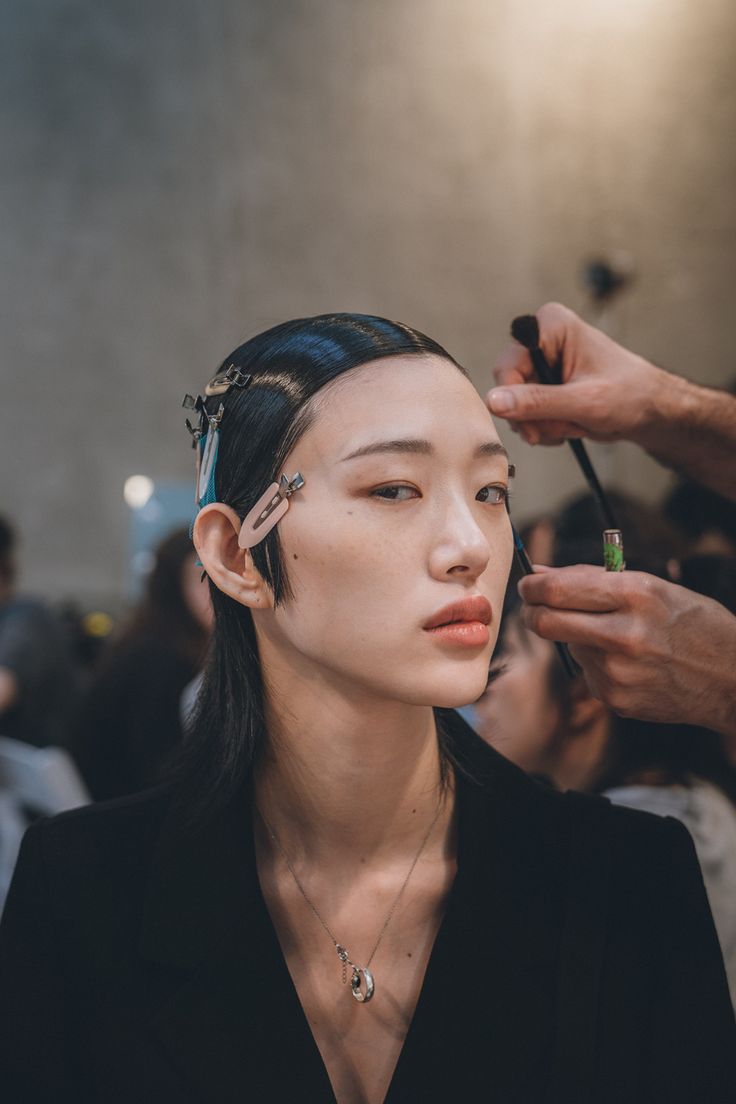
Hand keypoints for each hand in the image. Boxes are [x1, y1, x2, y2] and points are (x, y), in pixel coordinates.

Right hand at [487, 302, 667, 446]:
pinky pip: (524, 413)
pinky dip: (544, 427)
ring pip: (514, 405)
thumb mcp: (584, 401)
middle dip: (533, 416)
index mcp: (550, 326)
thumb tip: (493, 402)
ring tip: (572, 425)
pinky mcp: (543, 384)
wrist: (650, 410)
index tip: (533, 427)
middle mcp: (540, 340)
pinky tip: (568, 426)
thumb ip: (537, 402)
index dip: (514, 399)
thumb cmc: (631, 395)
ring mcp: (541, 364)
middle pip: (508, 387)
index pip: (507, 365)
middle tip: (559, 429)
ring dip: (540, 425)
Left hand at [518, 564, 735, 737]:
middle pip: (545, 623)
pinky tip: (630, 663)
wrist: (732, 678)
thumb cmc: (694, 623)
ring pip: (569, 646)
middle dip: (532, 612)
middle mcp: (624, 635)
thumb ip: (593, 579)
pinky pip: (587, 672)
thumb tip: (540, 575)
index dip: (531, 586)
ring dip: (577, 637)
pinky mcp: (616, 700)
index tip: (527, 585)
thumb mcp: (654, 587)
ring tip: (617, 637)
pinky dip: (598, 663)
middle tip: (534, 607)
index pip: (556, 590)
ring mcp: (619, 672)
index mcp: (636, 595)